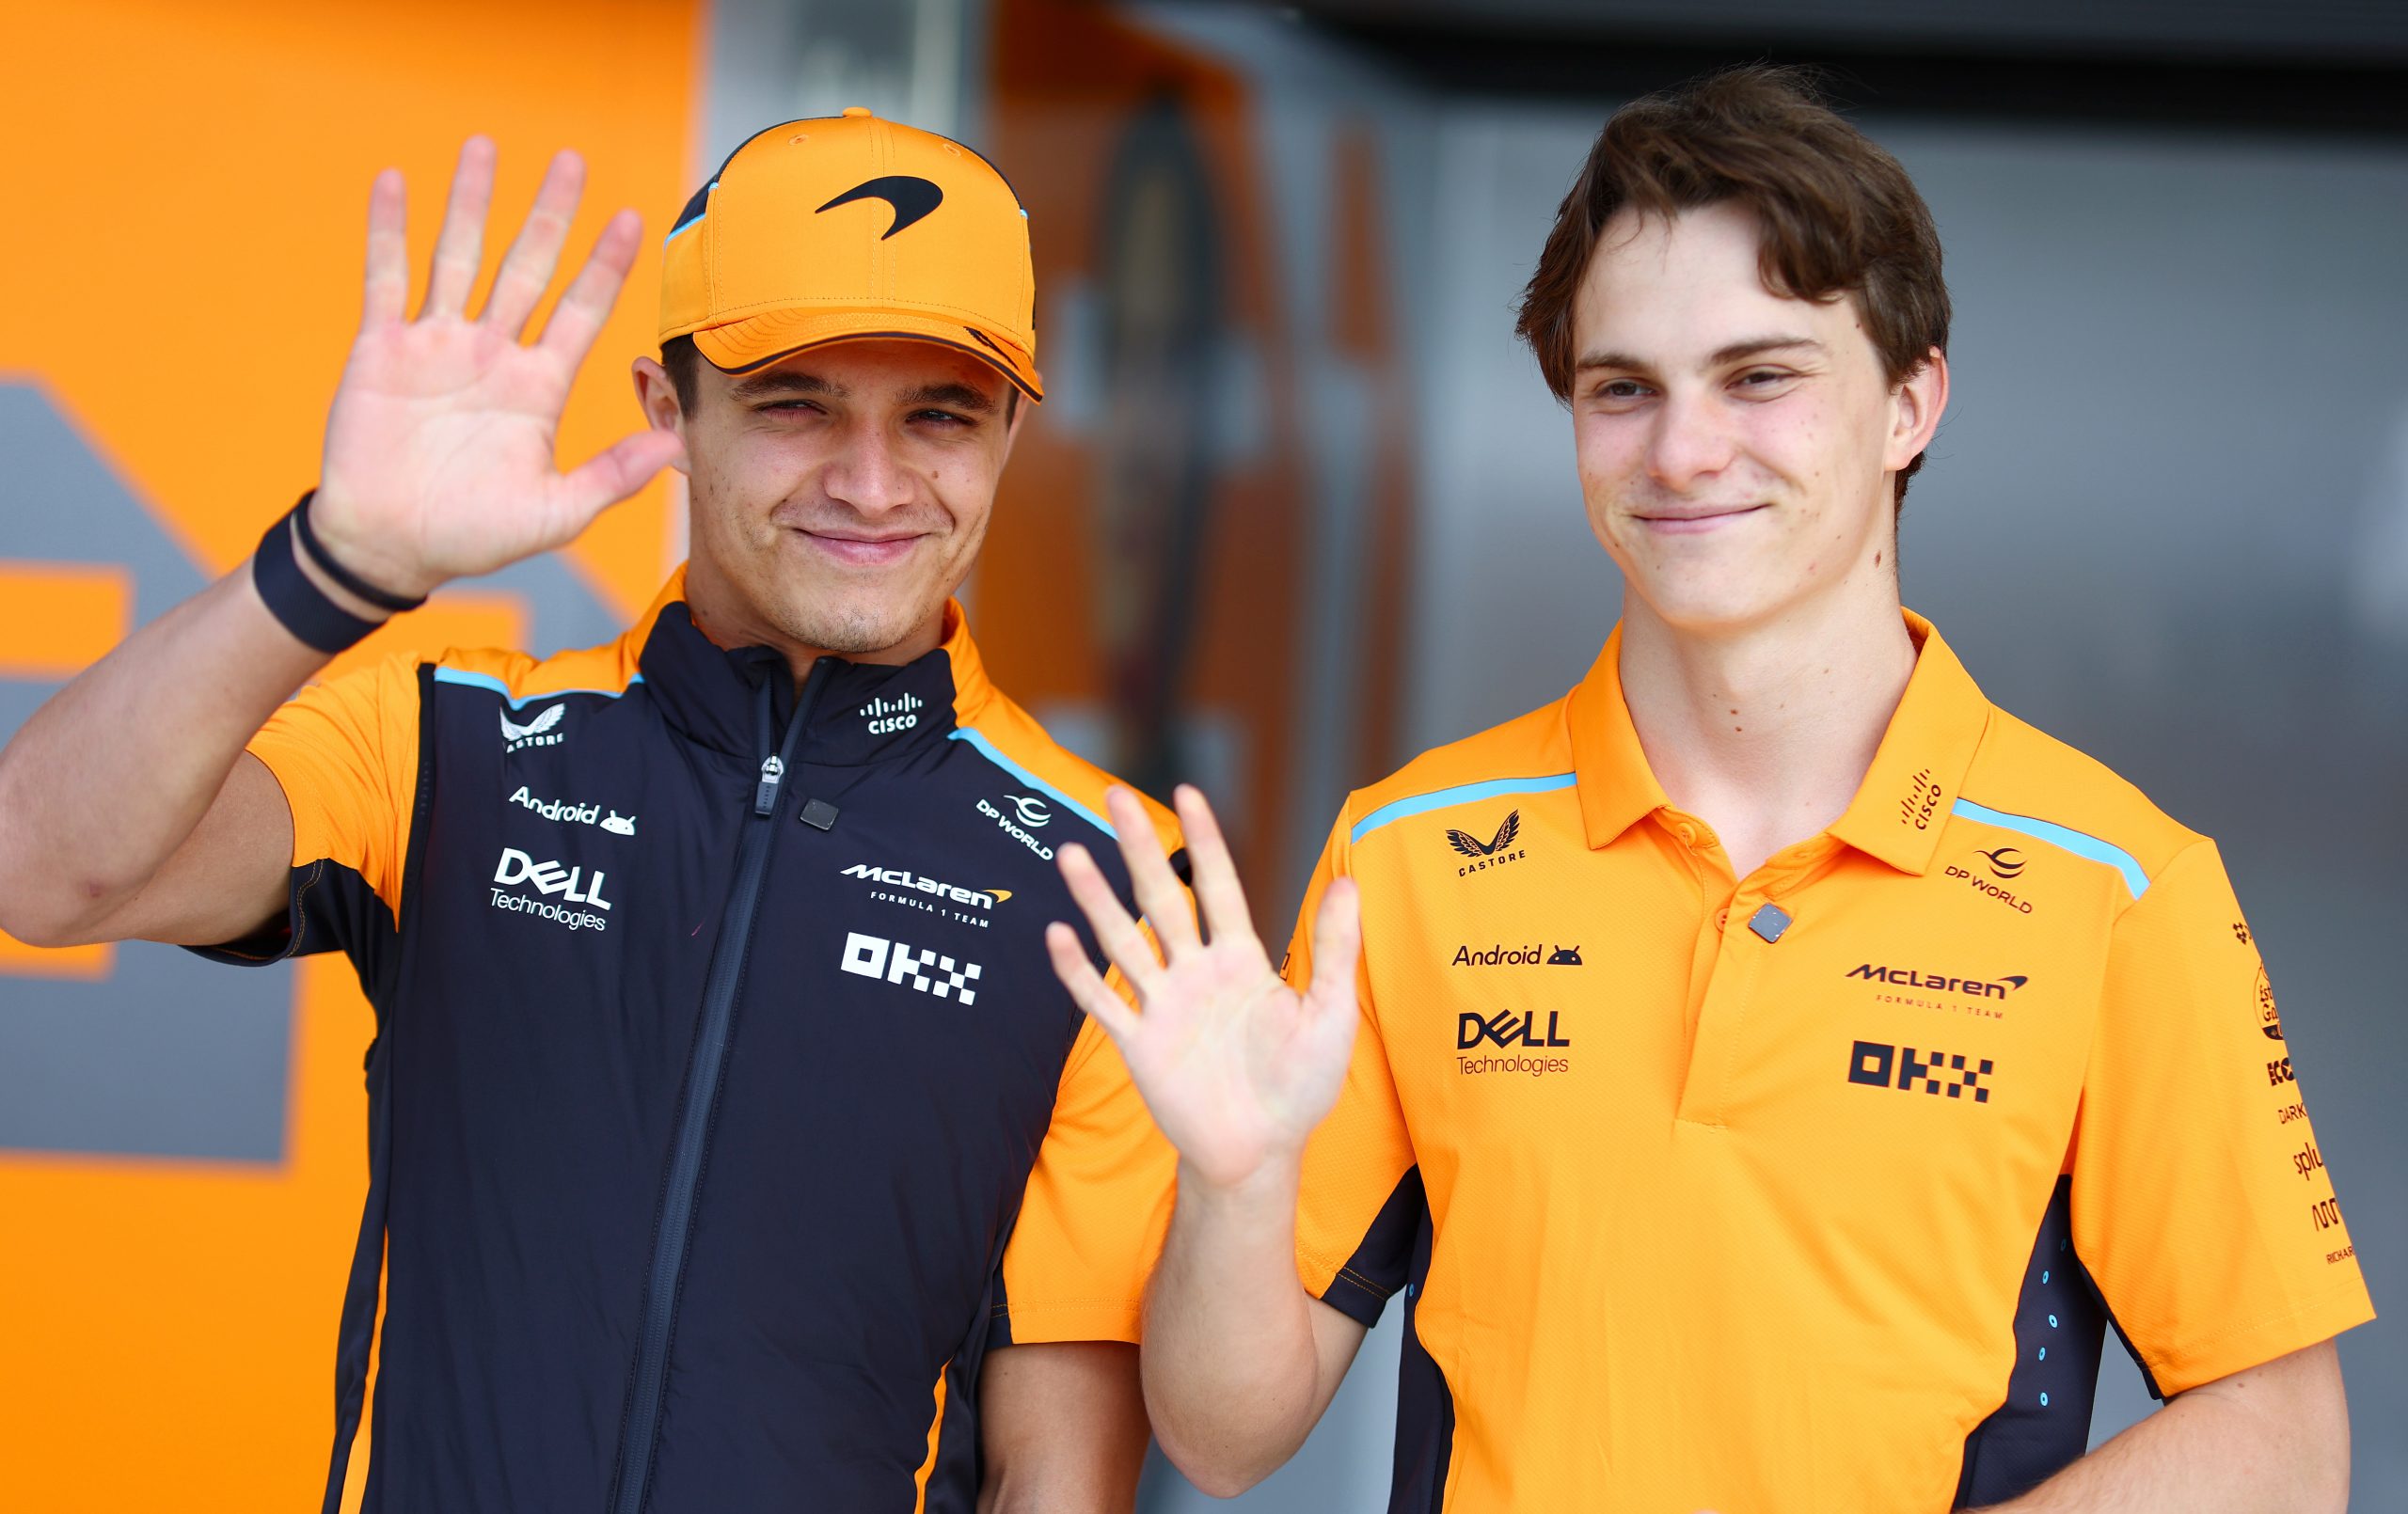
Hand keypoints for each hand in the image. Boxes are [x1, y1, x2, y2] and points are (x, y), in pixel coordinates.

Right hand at [311, 138, 685, 598]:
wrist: (391, 546)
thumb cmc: (474, 535)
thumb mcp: (556, 513)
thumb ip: (613, 477)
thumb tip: (677, 448)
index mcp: (538, 387)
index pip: (582, 311)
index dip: (605, 266)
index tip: (631, 218)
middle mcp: (493, 354)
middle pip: (528, 267)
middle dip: (550, 215)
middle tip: (572, 161)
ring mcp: (437, 345)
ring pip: (459, 257)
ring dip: (472, 203)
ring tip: (486, 146)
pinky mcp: (381, 350)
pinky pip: (387, 278)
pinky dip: (389, 231)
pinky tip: (396, 182)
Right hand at [1047, 785, 1362, 1191]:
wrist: (1261, 1152)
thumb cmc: (1301, 1086)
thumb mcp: (1330, 1013)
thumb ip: (1333, 949)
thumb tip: (1348, 880)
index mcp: (1241, 960)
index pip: (1217, 886)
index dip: (1204, 840)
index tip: (1187, 792)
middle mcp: (1195, 972)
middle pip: (1161, 898)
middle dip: (1139, 848)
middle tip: (1114, 796)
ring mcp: (1163, 1005)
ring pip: (1123, 940)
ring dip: (1096, 899)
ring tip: (1070, 855)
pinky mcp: (1139, 1044)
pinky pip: (1102, 1001)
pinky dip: (1078, 971)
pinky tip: (1057, 934)